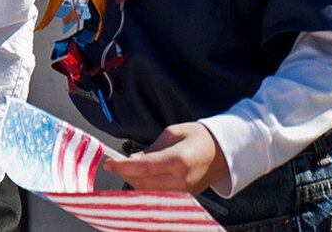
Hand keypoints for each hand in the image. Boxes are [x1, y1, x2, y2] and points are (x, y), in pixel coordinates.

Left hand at [107, 121, 226, 194]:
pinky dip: (147, 187)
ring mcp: (185, 192)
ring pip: (149, 193)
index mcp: (178, 160)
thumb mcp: (171, 134)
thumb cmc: (199, 138)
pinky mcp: (186, 198)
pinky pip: (160, 195)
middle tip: (117, 163)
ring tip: (132, 167)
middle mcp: (182, 180)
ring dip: (135, 182)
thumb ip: (150, 149)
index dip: (122, 166)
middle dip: (126, 174)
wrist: (223, 153)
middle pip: (143, 184)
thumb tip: (132, 160)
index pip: (143, 168)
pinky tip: (144, 176)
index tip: (108, 163)